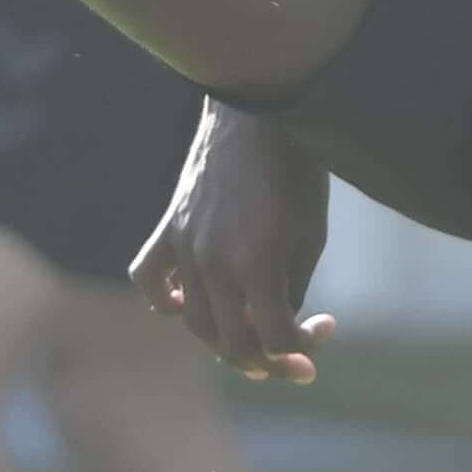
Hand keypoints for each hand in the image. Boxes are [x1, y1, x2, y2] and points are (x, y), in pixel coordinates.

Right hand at [130, 102, 338, 383]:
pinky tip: (184, 305)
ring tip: (251, 334)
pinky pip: (148, 279)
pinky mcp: (168, 228)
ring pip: (193, 322)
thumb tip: (275, 329)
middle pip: (232, 342)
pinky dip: (164, 300)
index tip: (324, 330)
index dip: (303, 350)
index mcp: (258, 263)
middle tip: (292, 355)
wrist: (260, 112)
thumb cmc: (297, 171)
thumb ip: (291, 290)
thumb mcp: (310, 236)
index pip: (274, 339)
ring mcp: (184, 245)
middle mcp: (214, 261)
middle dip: (267, 359)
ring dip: (224, 340)